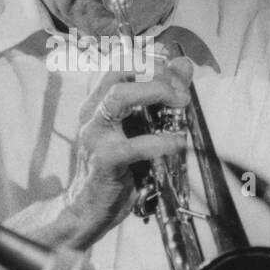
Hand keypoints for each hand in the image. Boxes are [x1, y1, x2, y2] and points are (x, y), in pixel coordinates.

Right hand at [62, 55, 193, 245]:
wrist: (87, 210)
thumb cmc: (115, 169)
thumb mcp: (137, 130)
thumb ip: (158, 100)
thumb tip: (183, 66)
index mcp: (98, 103)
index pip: (121, 62)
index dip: (152, 59)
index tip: (178, 69)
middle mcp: (92, 113)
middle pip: (119, 70)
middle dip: (156, 71)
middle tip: (182, 89)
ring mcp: (94, 136)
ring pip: (119, 97)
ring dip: (155, 92)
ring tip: (181, 103)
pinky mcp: (103, 161)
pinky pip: (135, 144)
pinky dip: (162, 140)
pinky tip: (179, 142)